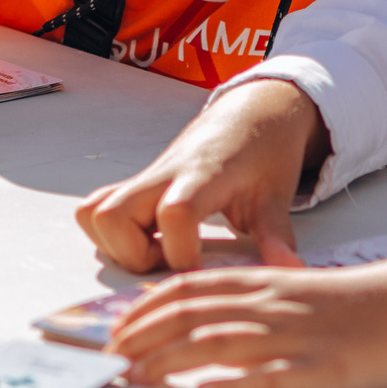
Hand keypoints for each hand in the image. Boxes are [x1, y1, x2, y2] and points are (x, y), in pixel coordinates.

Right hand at [76, 78, 328, 271]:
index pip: (175, 213)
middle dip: (133, 256)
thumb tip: (292, 274)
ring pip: (94, 212)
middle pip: (112, 215)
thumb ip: (277, 237)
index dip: (182, 255)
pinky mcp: (135, 184)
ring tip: (158, 254)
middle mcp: (164, 174)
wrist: (250, 113)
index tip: (203, 274)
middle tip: (171, 264)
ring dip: (116, 245)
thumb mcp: (276, 197)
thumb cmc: (263, 154)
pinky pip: (96, 208)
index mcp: (204, 175)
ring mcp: (145, 178)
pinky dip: (110, 234)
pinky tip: (149, 243)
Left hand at [107, 252, 386, 387]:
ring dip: (167, 363)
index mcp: (270, 282)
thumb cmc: (369, 304)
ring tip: (133, 378)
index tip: (117, 326)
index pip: (191, 287)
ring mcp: (297, 337)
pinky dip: (230, 387)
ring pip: (216, 344)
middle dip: (142, 336)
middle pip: (192, 314)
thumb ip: (263, 303)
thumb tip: (215, 324)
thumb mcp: (308, 292)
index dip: (147, 306)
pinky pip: (267, 379)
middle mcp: (275, 304)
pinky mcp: (322, 369)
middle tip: (108, 356)